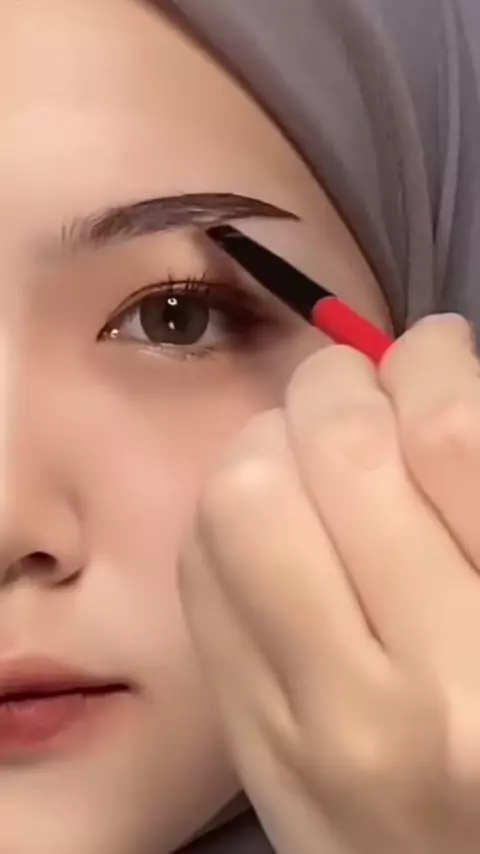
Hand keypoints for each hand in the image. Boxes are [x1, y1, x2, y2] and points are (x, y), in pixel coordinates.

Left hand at [179, 314, 479, 853]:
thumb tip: (427, 371)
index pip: (446, 436)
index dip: (433, 358)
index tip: (432, 348)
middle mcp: (412, 692)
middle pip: (333, 448)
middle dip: (341, 379)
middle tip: (361, 383)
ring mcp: (308, 721)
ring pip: (240, 494)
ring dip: (273, 438)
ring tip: (310, 450)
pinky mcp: (246, 733)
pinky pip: (200, 566)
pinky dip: (231, 507)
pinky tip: (276, 516)